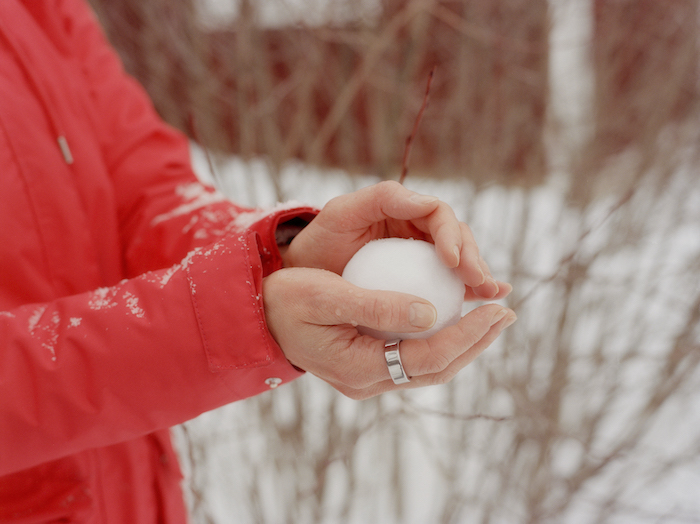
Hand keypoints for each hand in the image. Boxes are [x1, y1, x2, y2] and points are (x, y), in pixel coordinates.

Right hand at [263, 267, 515, 399]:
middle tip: (506, 312)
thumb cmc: (286, 300)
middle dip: (476, 343)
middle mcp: (367, 382)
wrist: (259, 318)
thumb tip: (432, 312)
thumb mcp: (326, 294)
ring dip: (464, 343)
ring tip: (491, 316)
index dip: (466, 335)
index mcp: (358, 369)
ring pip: (429, 367)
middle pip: (436, 369)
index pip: (427, 358)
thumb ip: (377, 305)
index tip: (495, 309)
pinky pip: (414, 357)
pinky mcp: (369, 365)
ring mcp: (368, 377)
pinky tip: (455, 317)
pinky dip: (441, 339)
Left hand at [283, 181, 505, 298]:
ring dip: (478, 277)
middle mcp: (417, 231)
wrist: (305, 276)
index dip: (452, 236)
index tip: (455, 261)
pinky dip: (468, 293)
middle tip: (481, 282)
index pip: (439, 216)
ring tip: (491, 294)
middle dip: (473, 258)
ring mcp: (421, 258)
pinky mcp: (420, 282)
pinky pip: (448, 286)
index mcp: (403, 210)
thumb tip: (429, 203)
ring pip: (459, 264)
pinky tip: (484, 304)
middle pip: (458, 239)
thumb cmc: (320, 242)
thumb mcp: (342, 213)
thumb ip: (383, 199)